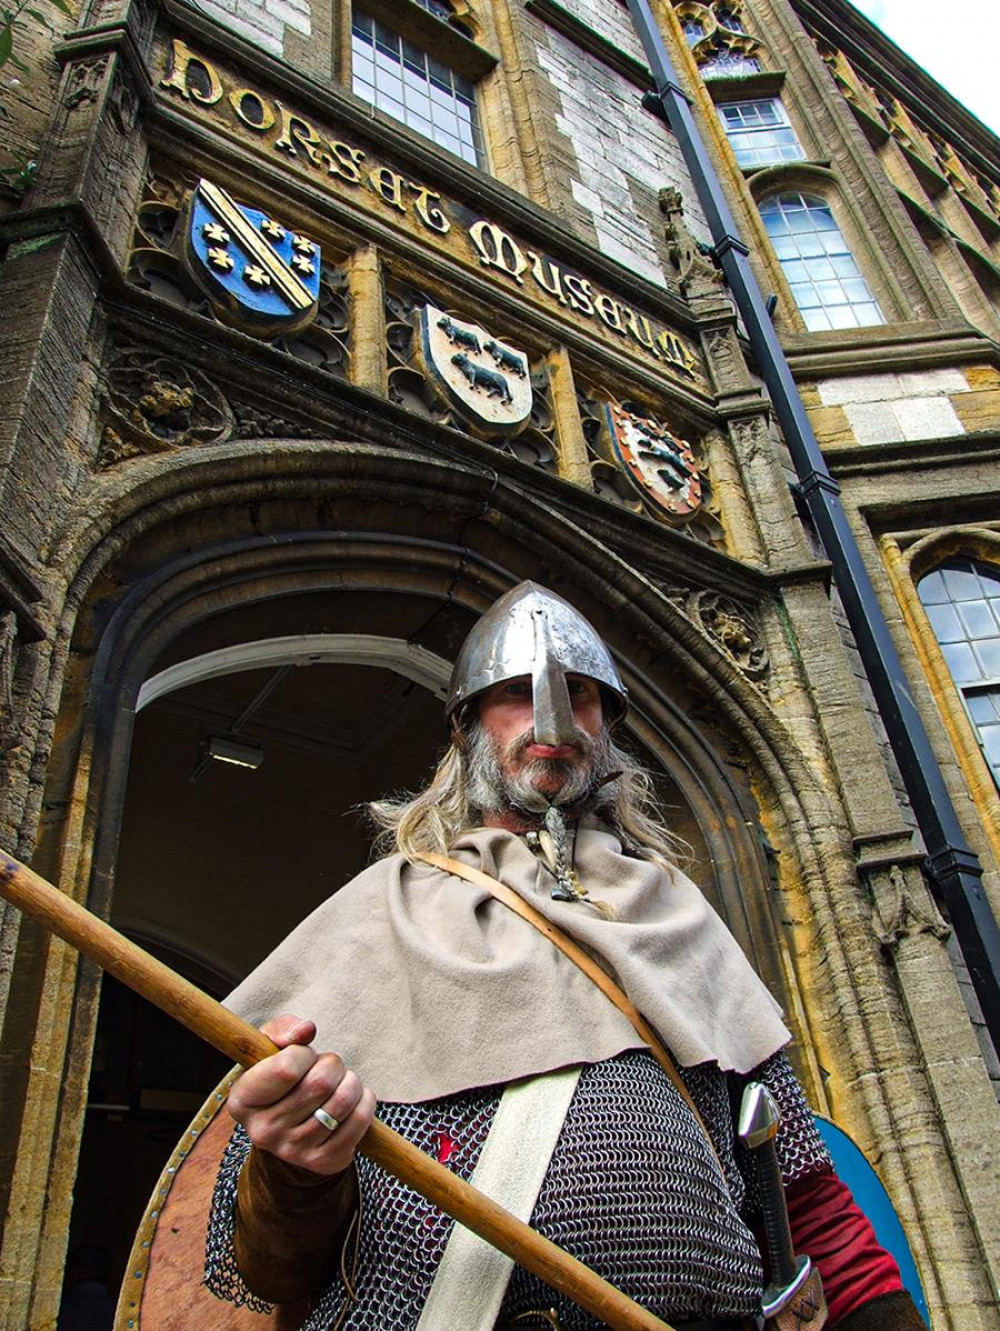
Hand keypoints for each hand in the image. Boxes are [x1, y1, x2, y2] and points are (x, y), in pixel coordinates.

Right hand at [227, 1014, 376, 1176]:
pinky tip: (354, 1099)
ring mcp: (294, 1152)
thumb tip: (306, 1030)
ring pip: (343, 1101)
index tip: (303, 1056)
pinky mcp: (323, 1162)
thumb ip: (283, 1029)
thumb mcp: (269, 1047)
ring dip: (351, 1081)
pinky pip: (359, 1122)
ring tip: (340, 1082)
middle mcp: (263, 1132)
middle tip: (327, 1068)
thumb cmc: (279, 1076)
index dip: (304, 1053)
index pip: (286, 1069)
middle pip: (320, 1083)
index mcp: (242, 1101)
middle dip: (333, 1064)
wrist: (289, 1126)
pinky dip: (365, 1101)